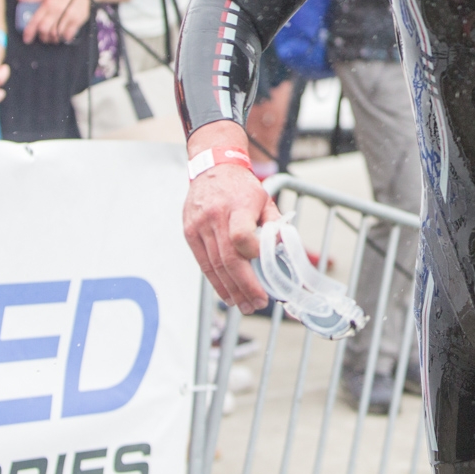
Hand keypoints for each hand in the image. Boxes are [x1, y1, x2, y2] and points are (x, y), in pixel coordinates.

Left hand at [19, 0, 91, 44]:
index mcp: (47, 3)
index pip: (35, 20)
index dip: (29, 32)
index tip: (27, 39)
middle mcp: (56, 10)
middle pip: (44, 29)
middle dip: (42, 37)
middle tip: (43, 38)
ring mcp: (67, 15)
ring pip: (56, 33)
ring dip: (53, 39)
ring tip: (54, 38)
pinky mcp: (77, 20)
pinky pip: (68, 34)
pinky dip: (65, 38)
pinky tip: (64, 36)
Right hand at [183, 121, 279, 310]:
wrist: (212, 168)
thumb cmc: (242, 186)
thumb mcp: (264, 199)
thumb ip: (275, 224)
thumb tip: (285, 251)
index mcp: (238, 205)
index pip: (241, 237)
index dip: (253, 256)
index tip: (265, 267)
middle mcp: (215, 216)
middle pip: (228, 259)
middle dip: (244, 286)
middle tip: (257, 303)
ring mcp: (199, 225)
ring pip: (214, 265)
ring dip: (230, 290)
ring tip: (243, 305)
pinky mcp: (189, 232)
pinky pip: (202, 263)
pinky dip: (215, 282)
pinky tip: (226, 294)